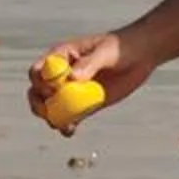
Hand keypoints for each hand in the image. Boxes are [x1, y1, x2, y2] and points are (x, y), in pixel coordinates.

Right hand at [30, 31, 145, 134]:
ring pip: (51, 106)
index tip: (51, 92)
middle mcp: (63, 73)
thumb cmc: (120, 47)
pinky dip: (66, 125)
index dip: (40, 83)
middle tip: (48, 115)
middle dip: (38, 103)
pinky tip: (70, 131)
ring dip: (51, 117)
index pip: (39, 70)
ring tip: (63, 126)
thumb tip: (72, 77)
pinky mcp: (85, 103)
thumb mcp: (106, 53)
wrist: (140, 56)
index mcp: (62, 56)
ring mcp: (73, 89)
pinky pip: (70, 116)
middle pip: (38, 90)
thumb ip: (89, 64)